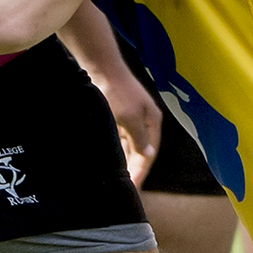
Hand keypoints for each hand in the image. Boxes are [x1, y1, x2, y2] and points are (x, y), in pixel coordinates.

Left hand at [88, 67, 161, 187]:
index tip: (134, 187)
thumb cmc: (116, 91)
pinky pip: (117, 136)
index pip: (149, 153)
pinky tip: (108, 157)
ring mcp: (130, 116)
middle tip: (125, 187)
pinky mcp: (116, 112)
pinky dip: (114, 147)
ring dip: (123, 159)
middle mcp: (144, 120)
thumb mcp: (129, 118)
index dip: (141, 171)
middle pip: (139, 150)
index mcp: (152, 121)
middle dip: (133, 168)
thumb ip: (139, 138)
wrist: (100, 66)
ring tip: (116, 177)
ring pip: (127, 144)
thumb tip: (148, 155)